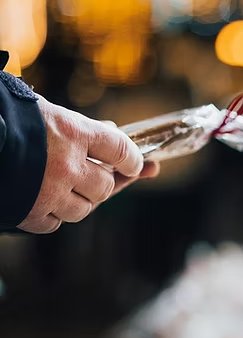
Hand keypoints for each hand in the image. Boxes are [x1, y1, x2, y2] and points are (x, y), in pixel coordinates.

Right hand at [18, 98, 158, 233]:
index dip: (133, 160)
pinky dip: (53, 215)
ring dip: (78, 201)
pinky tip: (40, 200)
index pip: (122, 150)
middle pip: (105, 187)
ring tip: (60, 186)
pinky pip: (56, 223)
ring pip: (84, 210)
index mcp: (71, 132)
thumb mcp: (47, 114)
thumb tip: (115, 137)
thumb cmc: (6, 118)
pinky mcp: (30, 213)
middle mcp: (65, 165)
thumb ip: (82, 130)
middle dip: (101, 183)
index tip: (136, 164)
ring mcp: (48, 192)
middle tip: (90, 176)